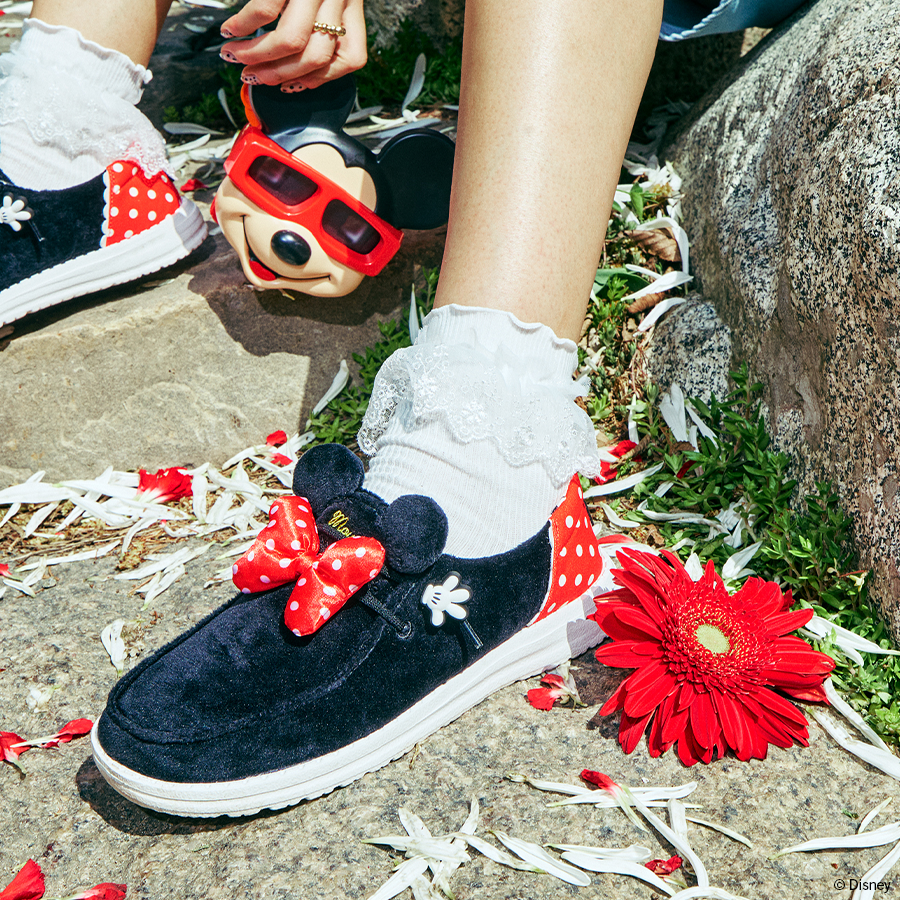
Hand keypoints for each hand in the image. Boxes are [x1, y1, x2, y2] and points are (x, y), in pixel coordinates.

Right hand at [220, 0, 366, 90]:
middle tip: (251, 77)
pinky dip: (243, 25)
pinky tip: (230, 30)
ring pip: (293, 42)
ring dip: (258, 57)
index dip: (320, 80)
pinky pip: (266, 10)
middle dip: (278, 75)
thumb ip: (319, 14)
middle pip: (316, 57)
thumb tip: (286, 56)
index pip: (351, 59)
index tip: (291, 86)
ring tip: (235, 56)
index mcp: (352, 0)